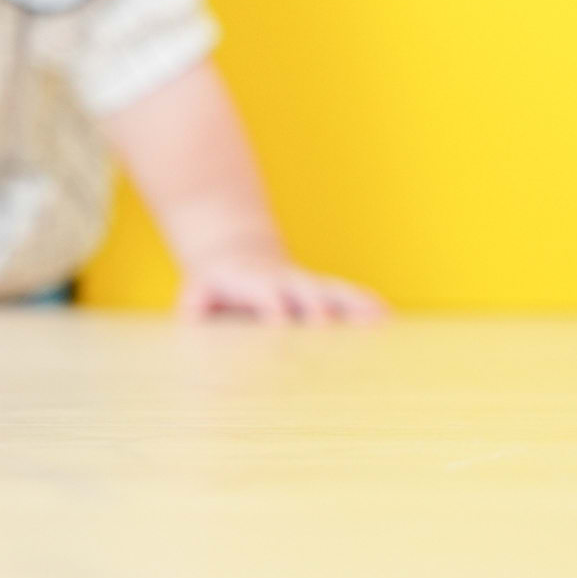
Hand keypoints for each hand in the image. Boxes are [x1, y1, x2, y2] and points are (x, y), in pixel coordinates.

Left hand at [176, 256, 384, 323]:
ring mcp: (305, 285)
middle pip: (304, 292)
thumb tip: (191, 314)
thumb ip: (196, 302)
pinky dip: (365, 304)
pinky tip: (385, 316)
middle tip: (328, 323)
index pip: (263, 293)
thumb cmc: (216, 284)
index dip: (271, 304)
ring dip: (352, 304)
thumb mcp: (199, 291)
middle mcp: (283, 282)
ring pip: (332, 291)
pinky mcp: (322, 290)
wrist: (237, 254)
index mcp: (252, 284)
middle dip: (316, 306)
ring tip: (376, 318)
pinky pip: (346, 295)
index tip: (280, 319)